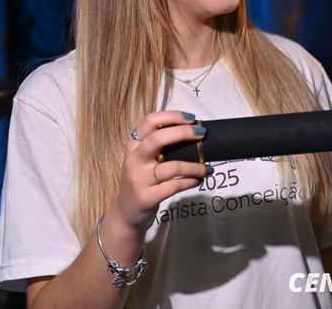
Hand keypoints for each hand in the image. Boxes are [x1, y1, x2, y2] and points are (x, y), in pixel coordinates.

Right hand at [109, 110, 207, 233]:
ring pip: (172, 166)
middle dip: (183, 133)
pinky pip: (175, 186)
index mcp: (134, 146)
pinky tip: (198, 180)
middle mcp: (134, 160)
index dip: (172, 116)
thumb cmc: (142, 182)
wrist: (126, 215)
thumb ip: (160, 147)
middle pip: (157, 139)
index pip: (149, 121)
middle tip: (202, 134)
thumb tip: (192, 132)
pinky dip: (190, 181)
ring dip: (194, 166)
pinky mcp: (147, 198)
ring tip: (206, 168)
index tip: (191, 118)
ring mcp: (139, 180)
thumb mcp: (143, 161)